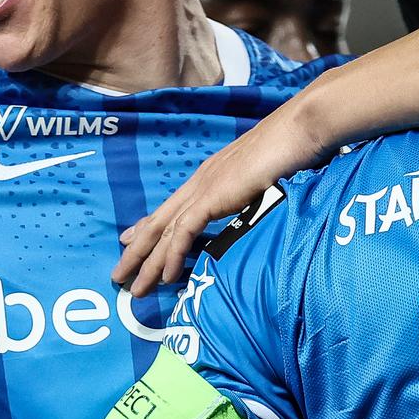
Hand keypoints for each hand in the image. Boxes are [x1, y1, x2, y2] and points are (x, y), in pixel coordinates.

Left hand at [113, 97, 332, 296]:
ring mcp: (205, 187)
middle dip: (137, 252)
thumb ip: (253, 195)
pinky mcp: (213, 195)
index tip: (130, 243)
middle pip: (158, 222)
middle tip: (118, 276)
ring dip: (148, 262)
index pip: (172, 208)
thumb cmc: (292, 150)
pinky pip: (184, 231)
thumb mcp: (266, 179)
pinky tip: (166, 277)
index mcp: (211, 176)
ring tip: (134, 289)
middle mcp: (201, 181)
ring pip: (165, 231)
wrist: (300, 129)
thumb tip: (255, 208)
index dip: (148, 228)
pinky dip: (173, 255)